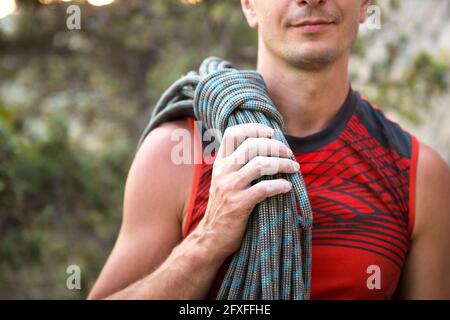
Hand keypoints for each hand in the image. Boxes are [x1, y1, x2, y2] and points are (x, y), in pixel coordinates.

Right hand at [194, 123, 298, 258]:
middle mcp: (223, 171)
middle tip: (290, 154)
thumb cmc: (224, 208)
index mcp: (220, 163)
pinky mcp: (238, 204)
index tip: (271, 132)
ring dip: (282, 164)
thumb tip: (267, 149)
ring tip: (294, 168)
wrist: (211, 237)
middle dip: (276, 146)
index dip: (254, 128)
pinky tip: (287, 187)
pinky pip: (264, 189)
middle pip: (252, 145)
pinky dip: (280, 186)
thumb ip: (238, 166)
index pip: (232, 133)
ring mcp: (229, 187)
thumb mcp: (224, 181)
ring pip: (260, 164)